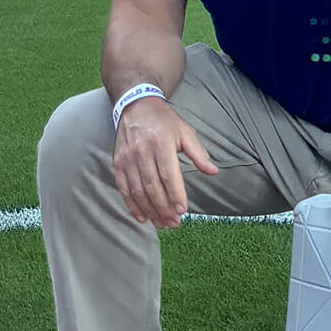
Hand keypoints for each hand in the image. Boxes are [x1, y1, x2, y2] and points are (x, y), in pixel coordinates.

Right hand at [112, 97, 217, 227]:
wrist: (136, 106)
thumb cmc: (164, 121)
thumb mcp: (185, 132)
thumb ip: (198, 153)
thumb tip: (213, 171)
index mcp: (160, 143)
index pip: (168, 174)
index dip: (175, 194)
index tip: (182, 210)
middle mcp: (141, 152)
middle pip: (152, 187)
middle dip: (164, 208)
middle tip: (174, 223)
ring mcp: (127, 159)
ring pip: (138, 191)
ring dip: (150, 211)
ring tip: (163, 223)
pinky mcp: (117, 164)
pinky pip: (124, 189)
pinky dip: (132, 206)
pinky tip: (142, 217)